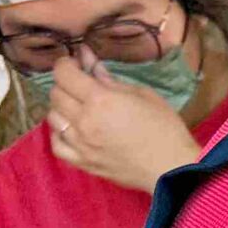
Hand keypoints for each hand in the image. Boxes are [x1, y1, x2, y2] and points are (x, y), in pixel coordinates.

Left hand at [46, 60, 198, 191]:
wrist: (173, 169)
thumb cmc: (165, 128)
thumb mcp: (142, 94)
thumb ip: (110, 78)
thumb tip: (87, 59)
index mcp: (100, 100)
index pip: (63, 74)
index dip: (66, 64)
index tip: (76, 64)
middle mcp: (84, 120)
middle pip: (56, 94)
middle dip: (66, 84)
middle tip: (82, 86)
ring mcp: (81, 144)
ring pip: (53, 118)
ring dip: (62, 108)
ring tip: (78, 109)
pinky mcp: (84, 163)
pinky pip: (57, 145)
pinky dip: (60, 134)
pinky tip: (72, 131)